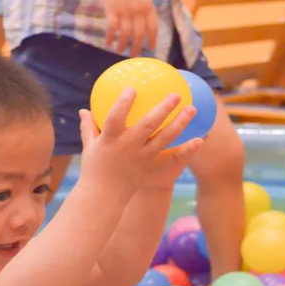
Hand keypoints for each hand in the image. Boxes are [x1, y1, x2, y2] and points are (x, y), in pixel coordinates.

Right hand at [78, 89, 202, 199]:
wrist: (104, 197)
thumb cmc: (95, 168)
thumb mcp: (89, 147)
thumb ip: (88, 127)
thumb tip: (84, 109)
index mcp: (110, 140)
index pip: (115, 118)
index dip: (123, 103)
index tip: (133, 88)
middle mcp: (128, 148)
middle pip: (148, 126)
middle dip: (162, 109)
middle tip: (176, 95)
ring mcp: (142, 159)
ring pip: (164, 139)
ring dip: (179, 123)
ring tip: (192, 109)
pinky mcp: (152, 169)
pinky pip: (172, 158)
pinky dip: (187, 150)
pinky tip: (200, 139)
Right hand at [96, 0, 157, 55]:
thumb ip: (144, 7)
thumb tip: (144, 22)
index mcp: (148, 6)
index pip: (153, 27)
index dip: (152, 40)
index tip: (151, 49)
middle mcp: (138, 11)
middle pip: (139, 34)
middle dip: (137, 48)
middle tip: (134, 58)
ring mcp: (125, 12)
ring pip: (125, 34)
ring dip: (122, 45)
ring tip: (119, 52)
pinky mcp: (112, 11)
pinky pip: (112, 29)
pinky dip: (110, 37)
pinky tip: (108, 43)